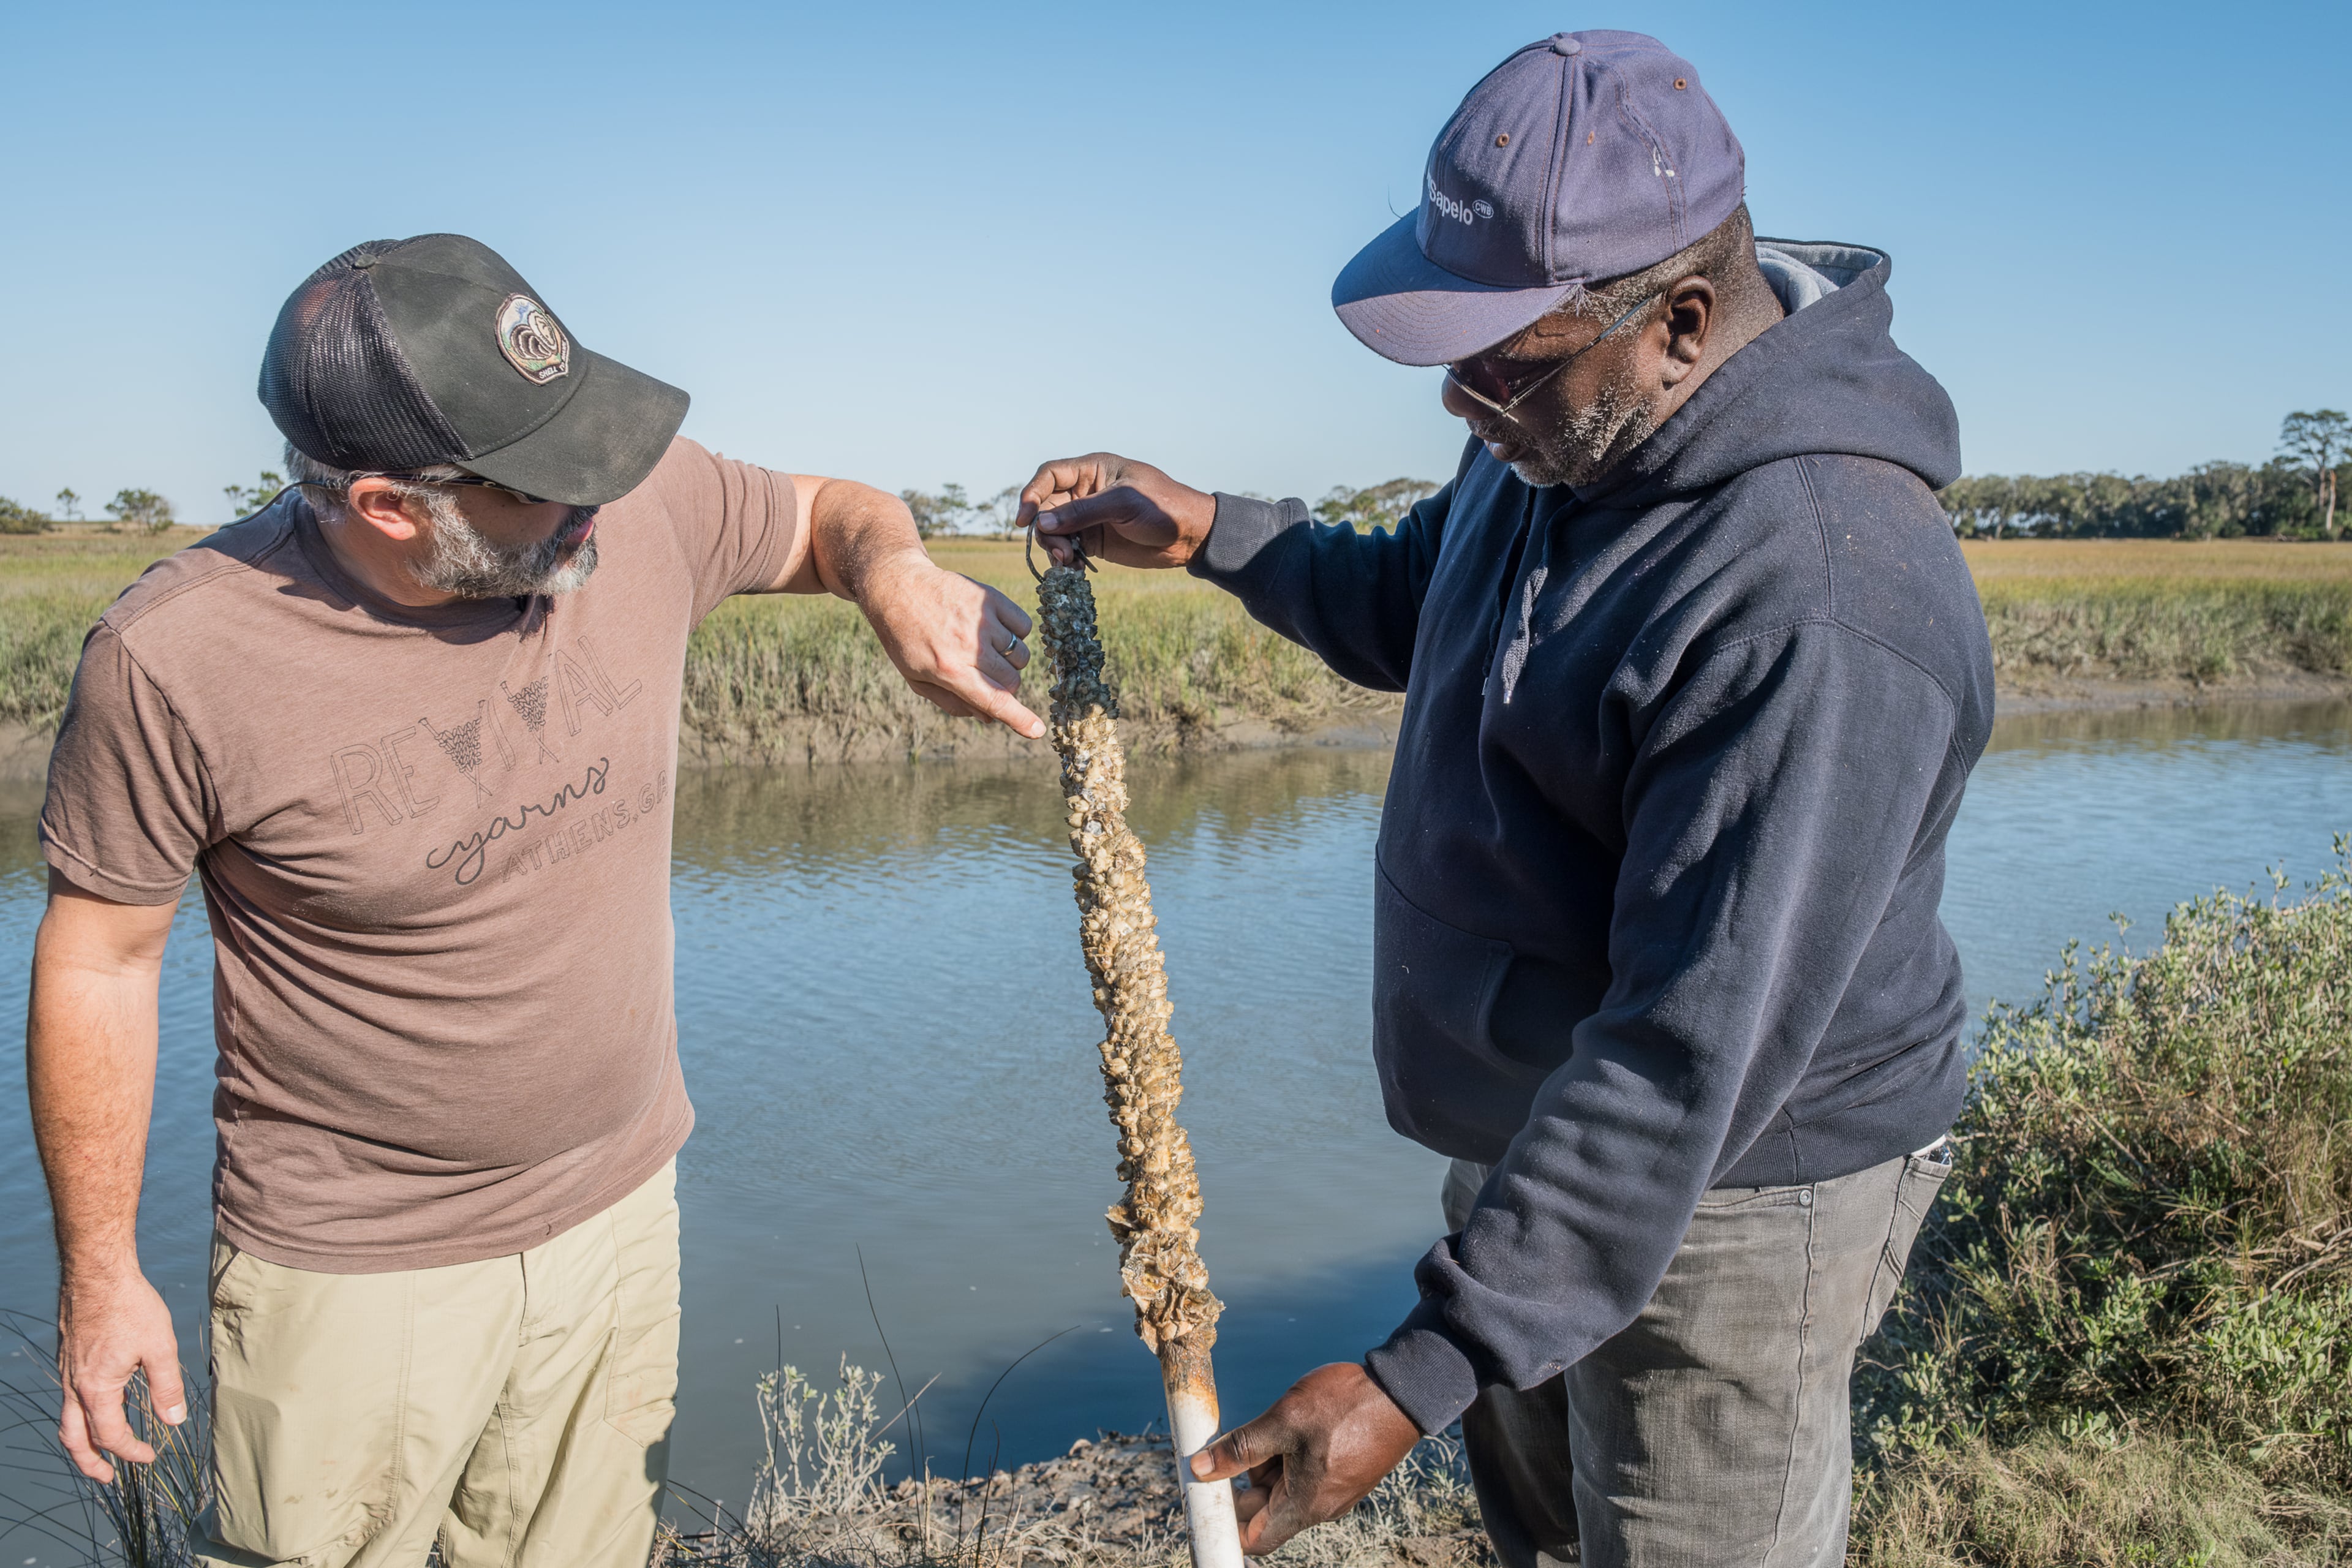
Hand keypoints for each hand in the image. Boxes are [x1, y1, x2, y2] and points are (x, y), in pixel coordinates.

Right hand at [56, 1267, 184, 1482]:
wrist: (97, 1274)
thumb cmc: (130, 1306)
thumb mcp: (160, 1347)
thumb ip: (167, 1387)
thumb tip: (174, 1422)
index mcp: (97, 1389)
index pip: (111, 1436)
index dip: (130, 1452)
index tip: (149, 1457)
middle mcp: (74, 1386)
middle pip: (74, 1439)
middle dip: (91, 1463)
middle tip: (108, 1478)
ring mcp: (67, 1373)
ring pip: (67, 1420)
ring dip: (82, 1442)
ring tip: (100, 1453)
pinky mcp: (68, 1359)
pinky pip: (69, 1399)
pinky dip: (81, 1416)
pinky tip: (101, 1409)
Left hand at [855, 553, 1045, 738]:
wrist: (897, 586)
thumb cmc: (905, 638)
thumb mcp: (916, 678)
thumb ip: (952, 702)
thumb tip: (989, 718)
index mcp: (948, 670)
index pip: (993, 700)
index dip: (1018, 719)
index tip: (1037, 731)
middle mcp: (969, 646)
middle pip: (1012, 681)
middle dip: (1004, 686)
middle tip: (984, 674)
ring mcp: (982, 620)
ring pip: (1020, 656)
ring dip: (1010, 660)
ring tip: (986, 649)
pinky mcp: (991, 599)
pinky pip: (1024, 626)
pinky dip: (1016, 633)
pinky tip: (995, 630)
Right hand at [1014, 454, 1217, 570]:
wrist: (1191, 535)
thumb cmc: (1162, 506)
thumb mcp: (1123, 503)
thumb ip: (1082, 512)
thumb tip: (1043, 523)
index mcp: (1093, 470)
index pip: (1050, 475)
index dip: (1032, 493)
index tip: (1025, 519)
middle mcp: (1085, 491)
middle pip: (1047, 507)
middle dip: (1045, 529)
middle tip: (1058, 551)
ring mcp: (1088, 517)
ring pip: (1054, 530)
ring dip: (1054, 547)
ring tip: (1068, 563)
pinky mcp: (1094, 541)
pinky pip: (1068, 548)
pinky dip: (1065, 560)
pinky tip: (1075, 570)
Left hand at [1189, 1362, 1421, 1554]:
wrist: (1403, 1391)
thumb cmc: (1345, 1405)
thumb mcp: (1283, 1421)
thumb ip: (1240, 1448)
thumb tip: (1199, 1468)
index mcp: (1304, 1504)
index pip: (1255, 1538)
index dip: (1225, 1527)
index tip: (1203, 1501)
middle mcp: (1321, 1506)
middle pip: (1266, 1510)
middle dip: (1241, 1484)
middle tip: (1221, 1450)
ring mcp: (1335, 1490)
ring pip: (1284, 1488)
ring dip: (1265, 1465)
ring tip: (1265, 1428)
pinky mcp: (1345, 1472)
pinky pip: (1304, 1475)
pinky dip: (1286, 1457)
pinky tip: (1286, 1427)